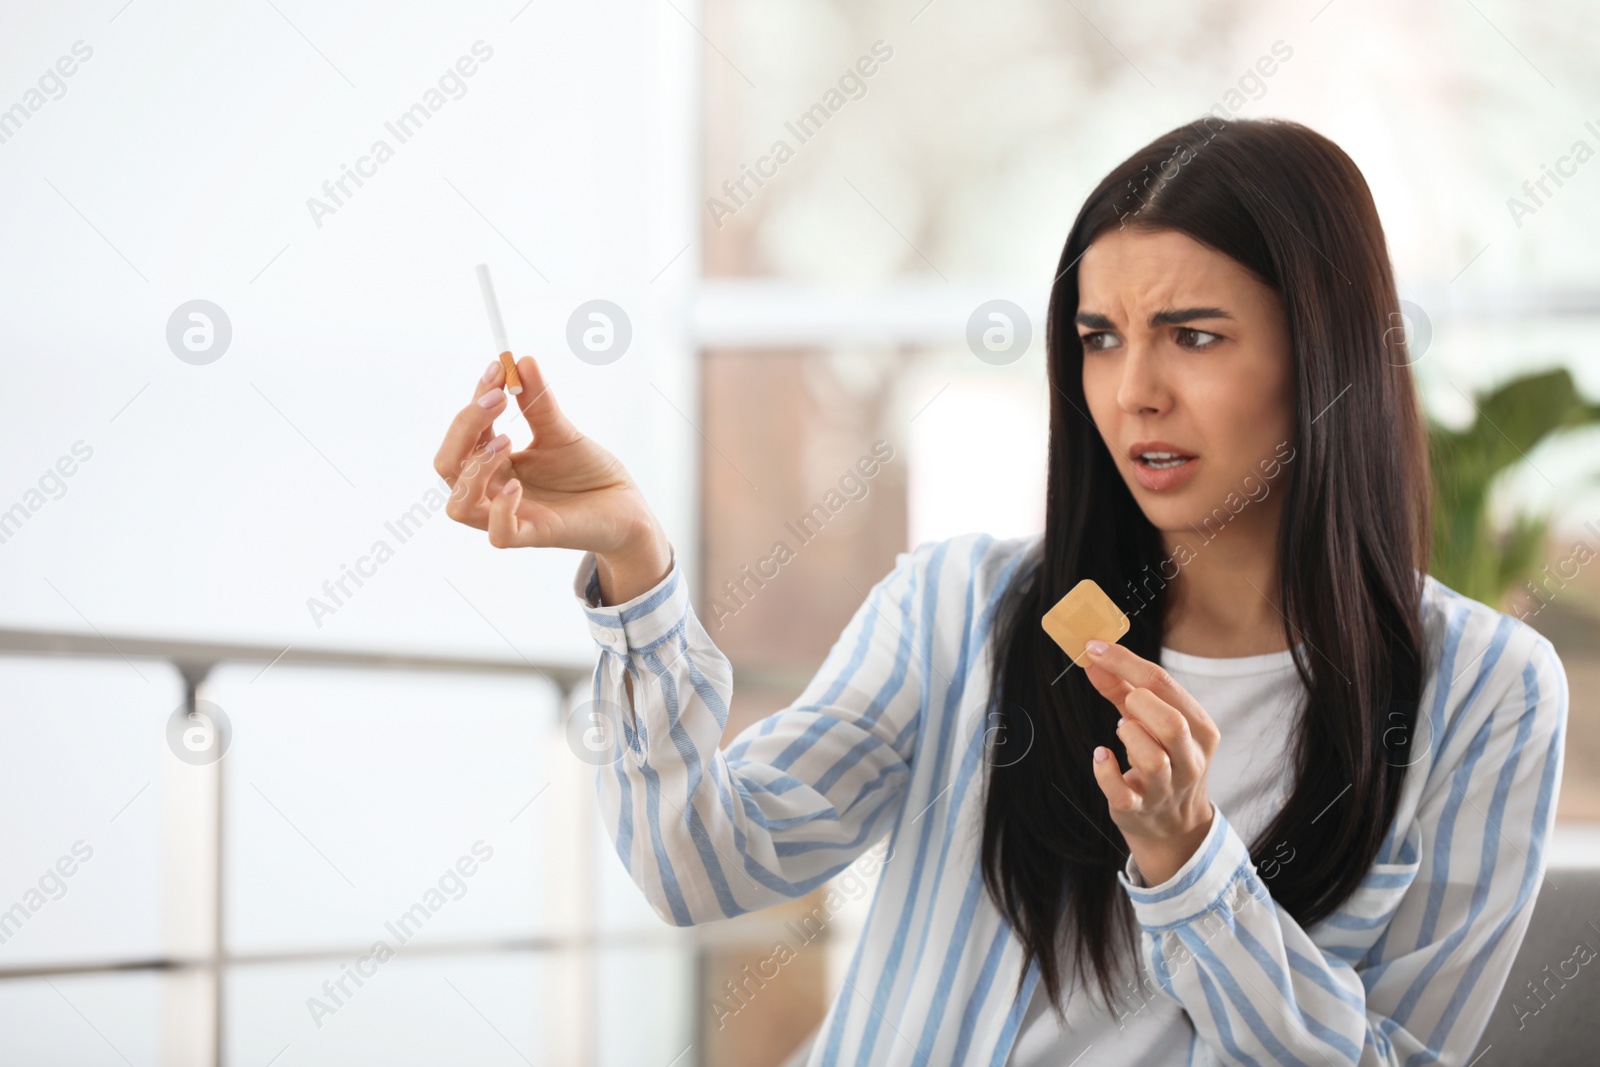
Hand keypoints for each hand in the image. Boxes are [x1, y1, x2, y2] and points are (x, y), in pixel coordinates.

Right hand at [433, 356, 662, 563]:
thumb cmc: (588, 472)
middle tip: (499, 399)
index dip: (474, 400)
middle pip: (448, 465)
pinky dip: (502, 509)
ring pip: (459, 505)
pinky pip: (498, 534)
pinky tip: (518, 485)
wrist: (625, 504)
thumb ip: (538, 402)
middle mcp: (492, 490)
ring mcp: (510, 515)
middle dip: (465, 427)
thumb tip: (522, 361)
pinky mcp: (533, 536)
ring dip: (476, 468)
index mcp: (493, 463)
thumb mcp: (560, 431)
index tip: (498, 368)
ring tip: (507, 441)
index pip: (464, 432)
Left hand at [1083, 638, 1220, 885]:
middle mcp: (1190, 759)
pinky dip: (1105, 771)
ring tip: (1122, 732)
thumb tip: (1094, 659)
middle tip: (1127, 703)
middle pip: (1171, 722)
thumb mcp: (1151, 723)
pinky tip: (1102, 757)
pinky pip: (1121, 791)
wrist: (1175, 827)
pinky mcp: (1140, 809)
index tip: (1094, 647)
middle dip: (1140, 704)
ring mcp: (1168, 788)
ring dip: (1128, 736)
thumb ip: (1123, 691)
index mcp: (1200, 729)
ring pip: (1152, 758)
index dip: (1125, 662)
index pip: (1165, 686)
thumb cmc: (1163, 760)